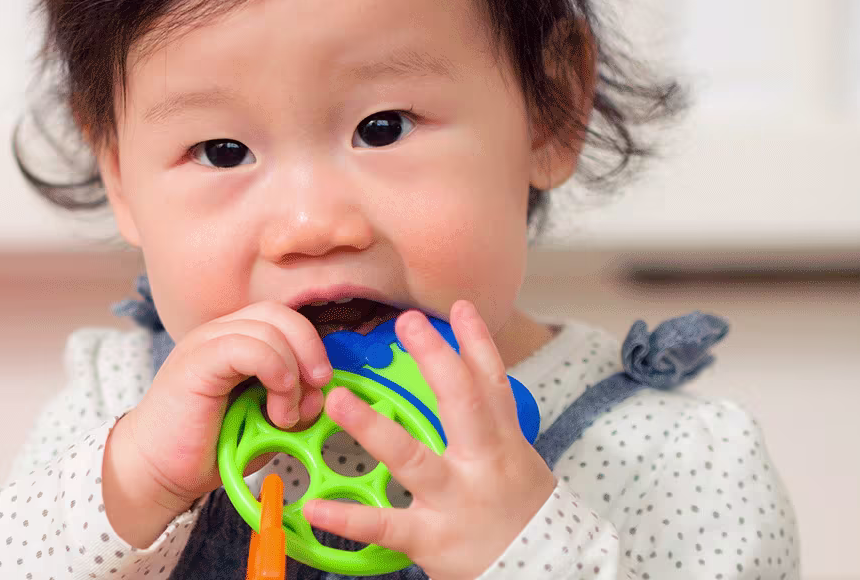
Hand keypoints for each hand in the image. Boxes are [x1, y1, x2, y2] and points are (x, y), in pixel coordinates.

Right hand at [103, 301, 334, 546]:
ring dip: (292, 372)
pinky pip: (246, 346)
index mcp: (236, 342)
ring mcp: (205, 343)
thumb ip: (296, 406)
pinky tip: (275, 405)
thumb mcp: (267, 427)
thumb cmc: (209, 448)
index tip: (320, 387)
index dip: (311, 346)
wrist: (159, 470)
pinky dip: (274, 370)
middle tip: (316, 388)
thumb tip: (321, 392)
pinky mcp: (196, 362)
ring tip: (285, 415)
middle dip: (310, 349)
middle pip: (280, 313)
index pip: (284, 319)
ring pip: (268, 327)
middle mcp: (219, 334)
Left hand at [301, 301, 555, 579]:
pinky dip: (348, 518)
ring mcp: (455, 500)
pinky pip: (385, 525)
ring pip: (412, 457)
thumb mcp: (520, 465)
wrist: (544, 575)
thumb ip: (491, 427)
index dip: (477, 343)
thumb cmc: (525, 519)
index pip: (492, 385)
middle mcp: (482, 465)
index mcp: (504, 445)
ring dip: (372, 426)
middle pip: (461, 402)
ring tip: (338, 399)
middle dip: (436, 359)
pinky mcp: (433, 538)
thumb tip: (473, 382)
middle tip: (405, 321)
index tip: (459, 307)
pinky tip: (314, 506)